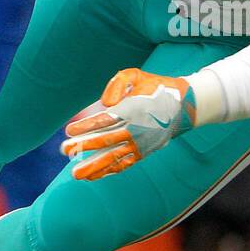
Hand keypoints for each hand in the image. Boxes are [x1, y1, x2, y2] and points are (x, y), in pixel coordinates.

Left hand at [61, 68, 194, 180]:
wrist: (185, 105)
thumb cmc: (156, 86)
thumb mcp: (137, 75)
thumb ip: (119, 83)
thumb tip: (105, 104)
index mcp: (134, 109)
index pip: (106, 120)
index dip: (87, 127)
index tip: (69, 131)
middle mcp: (137, 129)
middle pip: (107, 141)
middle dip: (84, 147)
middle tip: (64, 150)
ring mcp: (141, 143)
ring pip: (115, 158)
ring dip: (94, 167)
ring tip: (76, 174)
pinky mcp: (144, 152)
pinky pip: (125, 164)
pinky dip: (110, 171)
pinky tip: (94, 175)